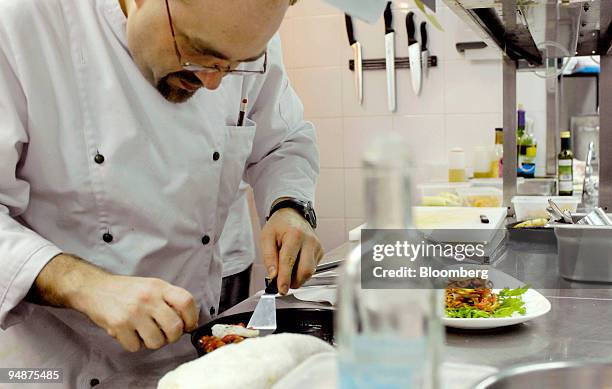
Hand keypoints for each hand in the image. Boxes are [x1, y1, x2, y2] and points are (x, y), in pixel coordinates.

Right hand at [30, 254, 198, 352]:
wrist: (95, 289)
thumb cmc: (126, 290)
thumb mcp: (152, 286)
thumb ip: (169, 300)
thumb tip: (188, 323)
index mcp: (159, 287)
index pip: (186, 301)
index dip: (192, 317)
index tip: (188, 325)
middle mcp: (148, 298)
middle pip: (175, 327)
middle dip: (173, 336)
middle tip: (166, 334)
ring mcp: (133, 312)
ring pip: (157, 341)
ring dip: (152, 342)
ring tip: (144, 332)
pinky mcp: (119, 325)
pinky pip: (136, 347)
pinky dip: (134, 344)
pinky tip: (129, 333)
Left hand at [260, 208, 323, 294]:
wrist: (293, 214)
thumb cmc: (279, 225)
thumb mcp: (266, 237)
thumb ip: (269, 257)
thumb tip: (273, 275)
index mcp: (295, 235)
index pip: (289, 262)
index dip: (285, 278)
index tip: (281, 290)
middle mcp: (309, 241)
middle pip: (305, 270)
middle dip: (294, 282)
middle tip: (283, 284)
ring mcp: (317, 246)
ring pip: (310, 272)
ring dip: (298, 277)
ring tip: (287, 270)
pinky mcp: (320, 251)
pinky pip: (313, 268)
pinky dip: (302, 271)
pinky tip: (295, 263)